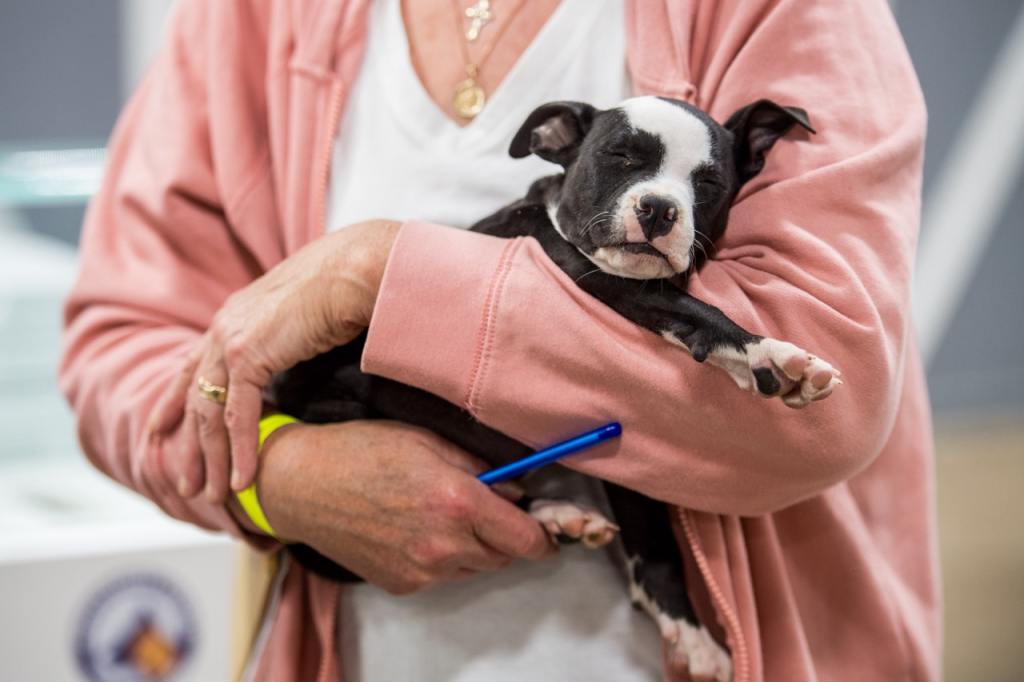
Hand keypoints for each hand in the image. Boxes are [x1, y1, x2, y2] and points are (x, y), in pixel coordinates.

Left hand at [156, 219, 401, 501]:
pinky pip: (237, 417)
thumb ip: (289, 337)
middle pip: (194, 396)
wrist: (358, 269)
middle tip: (185, 483)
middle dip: (188, 445)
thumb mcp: (305, 316)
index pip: (193, 365)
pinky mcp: (249, 355)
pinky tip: (243, 481)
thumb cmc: (347, 287)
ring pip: (209, 413)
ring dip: (211, 459)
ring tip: (214, 497)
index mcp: (234, 316)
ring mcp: (231, 340)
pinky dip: (240, 452)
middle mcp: (224, 327)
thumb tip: (301, 354)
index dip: (174, 400)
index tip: (160, 429)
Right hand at [243, 420, 554, 593]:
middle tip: (487, 510)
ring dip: (474, 547)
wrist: (302, 485)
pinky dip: (442, 558)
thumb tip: (512, 490)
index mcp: (458, 502)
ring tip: (443, 515)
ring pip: (474, 567)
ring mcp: (422, 571)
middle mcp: (444, 545)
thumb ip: (478, 467)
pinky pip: (441, 575)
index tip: (545, 529)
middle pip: (504, 556)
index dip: (542, 534)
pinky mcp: (402, 584)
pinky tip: (416, 529)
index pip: (526, 538)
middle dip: (505, 536)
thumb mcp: (427, 440)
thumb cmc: (361, 451)